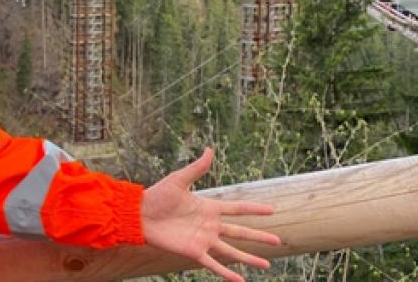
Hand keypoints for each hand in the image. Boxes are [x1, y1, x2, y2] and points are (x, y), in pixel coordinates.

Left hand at [141, 148, 280, 281]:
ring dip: (249, 257)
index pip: (237, 208)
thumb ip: (197, 168)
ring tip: (267, 264)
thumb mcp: (179, 179)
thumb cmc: (157, 196)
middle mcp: (209, 225)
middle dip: (259, 236)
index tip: (272, 210)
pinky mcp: (193, 251)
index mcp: (208, 207)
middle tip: (278, 240)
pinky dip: (227, 273)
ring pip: (232, 251)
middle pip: (240, 232)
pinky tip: (241, 281)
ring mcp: (203, 240)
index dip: (254, 209)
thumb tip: (210, 149)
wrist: (139, 214)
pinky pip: (213, 264)